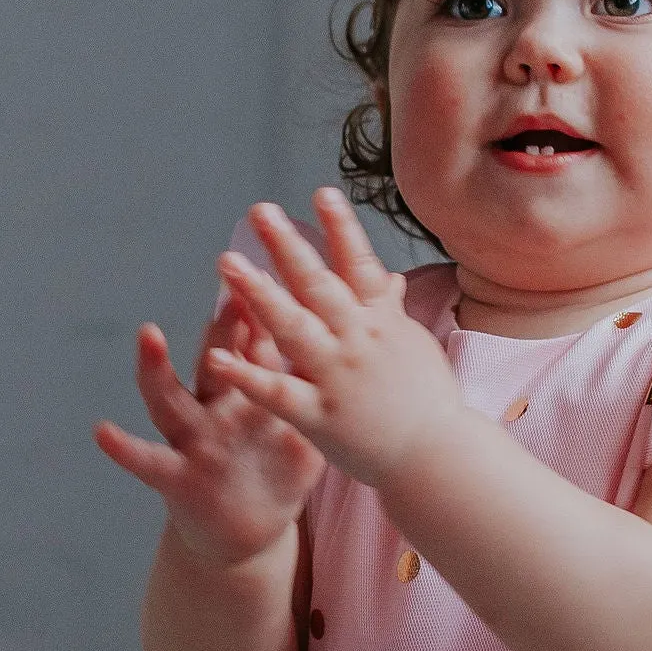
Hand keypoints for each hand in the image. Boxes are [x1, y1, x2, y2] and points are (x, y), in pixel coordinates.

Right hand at [93, 290, 322, 566]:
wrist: (248, 532)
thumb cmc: (275, 472)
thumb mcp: (299, 424)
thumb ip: (316, 383)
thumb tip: (352, 339)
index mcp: (250, 393)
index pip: (258, 344)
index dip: (268, 311)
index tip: (281, 269)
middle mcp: (216, 407)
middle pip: (217, 359)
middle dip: (221, 328)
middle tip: (228, 289)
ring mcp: (193, 438)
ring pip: (173, 397)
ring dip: (157, 367)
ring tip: (149, 334)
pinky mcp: (176, 476)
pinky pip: (148, 461)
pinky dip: (125, 448)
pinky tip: (103, 431)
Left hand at [203, 192, 464, 489]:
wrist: (436, 458)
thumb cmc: (427, 401)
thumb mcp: (414, 346)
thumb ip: (389, 310)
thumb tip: (388, 278)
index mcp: (381, 322)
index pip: (359, 265)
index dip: (341, 228)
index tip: (322, 192)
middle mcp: (358, 342)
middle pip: (318, 286)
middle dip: (288, 247)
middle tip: (260, 212)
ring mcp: (337, 378)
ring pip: (293, 329)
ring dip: (259, 294)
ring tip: (228, 264)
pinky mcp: (318, 417)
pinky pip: (277, 392)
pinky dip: (246, 374)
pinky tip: (216, 355)